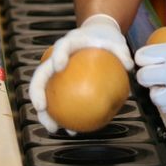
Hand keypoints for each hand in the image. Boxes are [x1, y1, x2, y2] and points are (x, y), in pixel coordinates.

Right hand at [29, 14, 132, 132]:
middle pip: (40, 74)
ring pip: (43, 93)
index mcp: (69, 43)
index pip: (61, 47)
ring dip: (44, 112)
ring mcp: (54, 72)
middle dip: (37, 92)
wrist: (96, 34)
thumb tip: (129, 66)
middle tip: (41, 108)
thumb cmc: (105, 39)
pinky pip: (58, 101)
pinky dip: (62, 116)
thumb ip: (121, 52)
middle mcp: (56, 57)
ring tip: (54, 128)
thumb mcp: (115, 42)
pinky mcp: (58, 84)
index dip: (58, 55)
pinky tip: (72, 130)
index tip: (59, 66)